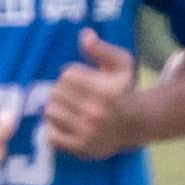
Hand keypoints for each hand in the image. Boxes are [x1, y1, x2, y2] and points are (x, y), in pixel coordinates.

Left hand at [35, 28, 154, 163]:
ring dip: (56, 108)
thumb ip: (102, 49)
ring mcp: (88, 133)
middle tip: (74, 95)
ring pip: (50, 112)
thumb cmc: (124, 90)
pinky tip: (67, 125)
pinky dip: (54, 129)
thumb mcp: (121, 65)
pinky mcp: (80, 149)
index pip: (67, 75)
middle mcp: (97, 114)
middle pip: (55, 92)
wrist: (135, 124)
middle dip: (62, 90)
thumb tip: (85, 35)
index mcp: (106, 93)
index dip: (72, 74)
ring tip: (70, 108)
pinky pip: (49, 135)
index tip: (82, 80)